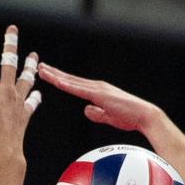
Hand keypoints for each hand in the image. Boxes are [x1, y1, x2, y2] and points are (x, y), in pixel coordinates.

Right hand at [0, 26, 40, 158]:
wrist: (4, 151)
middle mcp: (6, 91)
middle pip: (9, 62)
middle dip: (10, 44)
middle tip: (12, 29)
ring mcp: (18, 101)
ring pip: (26, 78)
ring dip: (30, 66)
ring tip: (34, 55)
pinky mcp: (25, 112)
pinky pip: (31, 101)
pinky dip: (34, 97)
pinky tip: (37, 93)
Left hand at [37, 64, 161, 133]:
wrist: (145, 116)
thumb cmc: (130, 117)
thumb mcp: (109, 117)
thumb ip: (97, 113)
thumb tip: (86, 110)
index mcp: (98, 91)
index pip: (75, 84)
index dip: (60, 79)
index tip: (48, 75)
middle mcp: (97, 86)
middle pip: (70, 79)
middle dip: (54, 73)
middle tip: (39, 67)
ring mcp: (98, 89)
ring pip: (72, 81)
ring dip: (56, 76)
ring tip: (42, 70)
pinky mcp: (100, 95)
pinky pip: (79, 89)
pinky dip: (67, 85)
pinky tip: (57, 82)